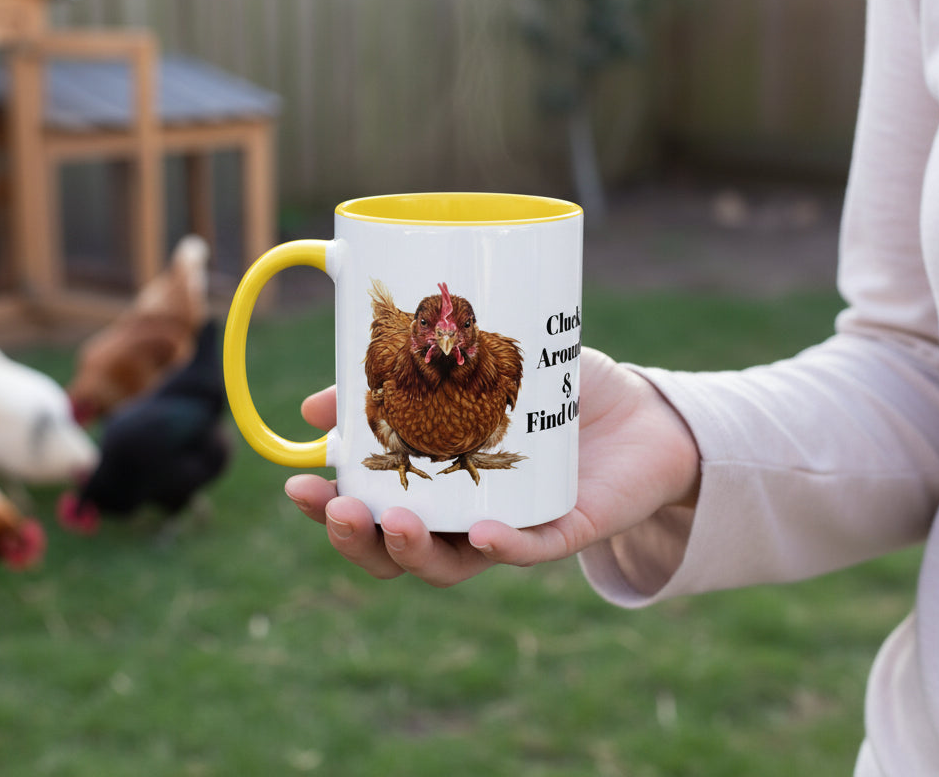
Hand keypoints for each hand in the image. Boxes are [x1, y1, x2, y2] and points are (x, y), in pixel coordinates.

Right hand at [284, 348, 700, 586]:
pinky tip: (480, 534)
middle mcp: (463, 518)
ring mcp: (510, 529)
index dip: (330, 512)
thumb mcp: (471, 371)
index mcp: (435, 487)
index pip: (371, 515)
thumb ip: (401, 381)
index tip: (296, 488)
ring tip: (398, 523)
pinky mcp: (563, 531)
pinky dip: (502, 547)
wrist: (641, 411)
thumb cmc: (552, 391)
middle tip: (342, 510)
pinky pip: (529, 550)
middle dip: (361, 541)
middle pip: (399, 554)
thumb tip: (313, 407)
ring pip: (452, 566)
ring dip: (417, 552)